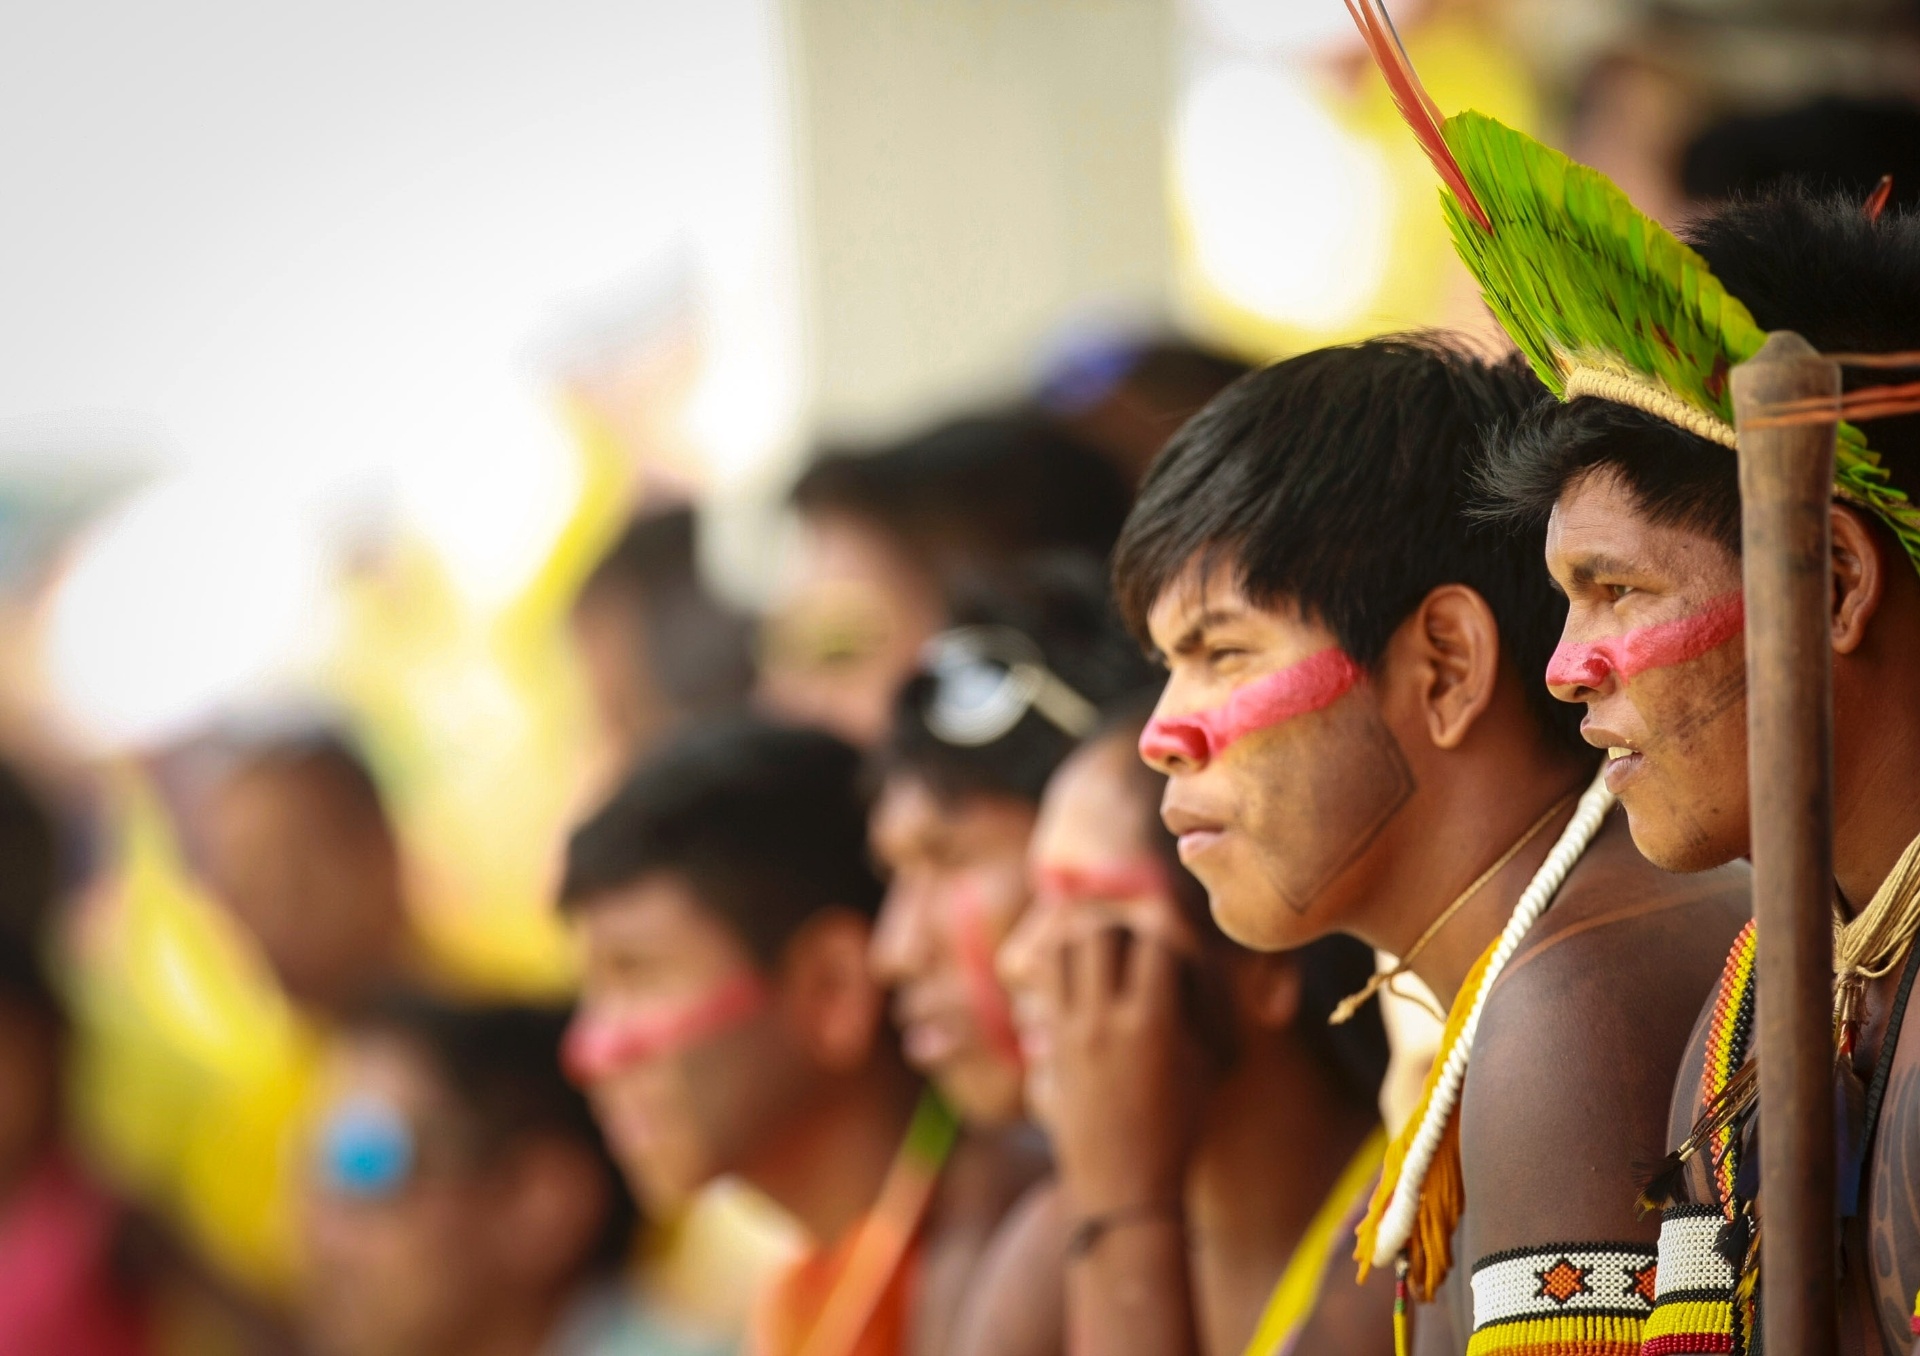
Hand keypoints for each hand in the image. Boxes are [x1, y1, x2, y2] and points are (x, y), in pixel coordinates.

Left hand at [1045, 920, 1203, 1218]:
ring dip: (1085, 940)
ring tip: (1106, 956)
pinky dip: (1062, 968)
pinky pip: (1045, 982)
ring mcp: (1071, 1033)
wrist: (1125, 1188)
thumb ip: (1205, 1007)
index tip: (1178, 947)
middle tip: (1136, 944)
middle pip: (1100, 932)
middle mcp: (1104, 1022)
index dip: (1171, 933)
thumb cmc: (1180, 1128)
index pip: (1156, 940)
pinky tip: (1083, 983)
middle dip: (1123, 926)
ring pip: (1063, 949)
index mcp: (1152, 1026)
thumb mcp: (1207, 1067)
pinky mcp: (1051, 1046)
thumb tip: (1206, 957)